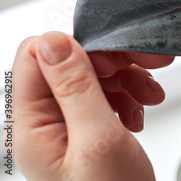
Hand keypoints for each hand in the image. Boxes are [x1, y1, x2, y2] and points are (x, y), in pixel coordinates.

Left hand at [13, 32, 173, 180]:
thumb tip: (54, 40)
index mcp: (32, 124)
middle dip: (113, 62)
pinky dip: (127, 94)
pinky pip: (104, 93)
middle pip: (71, 62)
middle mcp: (44, 121)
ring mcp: (66, 125)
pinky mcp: (86, 128)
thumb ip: (75, 88)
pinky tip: (140, 111)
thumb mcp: (98, 140)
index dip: (81, 48)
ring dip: (126, 79)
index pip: (39, 56)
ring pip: (92, 75)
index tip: (116, 60)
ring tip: (148, 97)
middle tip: (147, 68)